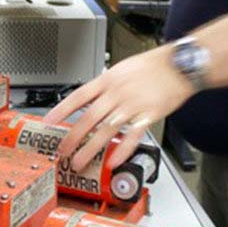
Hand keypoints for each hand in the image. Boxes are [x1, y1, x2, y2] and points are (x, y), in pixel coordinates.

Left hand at [44, 45, 195, 171]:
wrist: (179, 65)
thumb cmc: (153, 65)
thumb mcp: (123, 68)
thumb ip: (107, 84)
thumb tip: (93, 96)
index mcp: (108, 80)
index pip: (78, 96)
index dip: (61, 110)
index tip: (48, 121)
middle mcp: (117, 93)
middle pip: (89, 118)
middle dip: (73, 137)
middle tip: (62, 151)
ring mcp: (132, 104)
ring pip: (106, 130)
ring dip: (91, 148)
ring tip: (80, 161)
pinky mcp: (149, 115)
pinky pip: (133, 135)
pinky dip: (122, 150)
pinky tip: (113, 161)